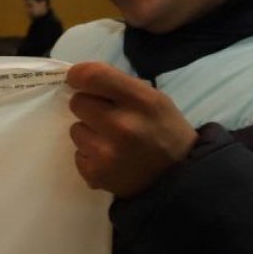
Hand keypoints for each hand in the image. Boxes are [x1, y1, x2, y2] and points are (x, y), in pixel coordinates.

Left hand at [66, 62, 197, 197]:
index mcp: (141, 101)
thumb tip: (82, 77)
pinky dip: (89, 155)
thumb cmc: (165, 132)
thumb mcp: (155, 99)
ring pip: (75, 129)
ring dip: (89, 133)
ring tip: (110, 141)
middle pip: (78, 103)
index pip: (93, 76)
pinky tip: (109, 159)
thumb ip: (119, 86)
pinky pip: (77, 154)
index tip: (76, 79)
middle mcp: (121, 125)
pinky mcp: (95, 174)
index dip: (78, 74)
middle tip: (105, 116)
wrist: (177, 178)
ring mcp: (106, 153)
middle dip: (88, 106)